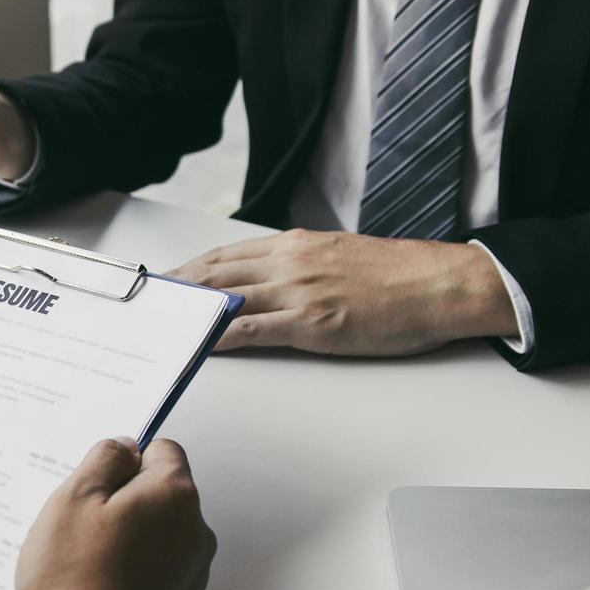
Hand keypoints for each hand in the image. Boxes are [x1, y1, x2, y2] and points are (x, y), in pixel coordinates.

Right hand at [16, 437, 216, 589]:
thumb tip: (123, 448)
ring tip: (87, 566)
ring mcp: (192, 575)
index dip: (124, 463)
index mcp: (175, 496)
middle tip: (83, 528)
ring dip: (129, 541)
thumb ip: (103, 460)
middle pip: (160, 496)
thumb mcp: (73, 498)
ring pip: (158, 537)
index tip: (98, 484)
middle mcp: (196, 533)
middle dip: (125, 503)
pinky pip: (157, 575)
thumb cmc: (76, 581)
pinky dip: (133, 576)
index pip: (162, 451)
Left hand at [168, 229, 519, 355]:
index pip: (225, 254)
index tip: (166, 281)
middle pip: (214, 274)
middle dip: (176, 290)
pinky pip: (252, 330)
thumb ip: (301, 265)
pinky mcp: (312, 322)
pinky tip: (199, 345)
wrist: (441, 284)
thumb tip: (271, 280)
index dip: (189, 269)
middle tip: (148, 306)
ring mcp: (298, 291)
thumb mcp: (339, 256)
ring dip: (188, 314)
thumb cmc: (400, 275)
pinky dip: (219, 337)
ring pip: (226, 300)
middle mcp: (289, 262)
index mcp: (295, 244)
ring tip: (160, 327)